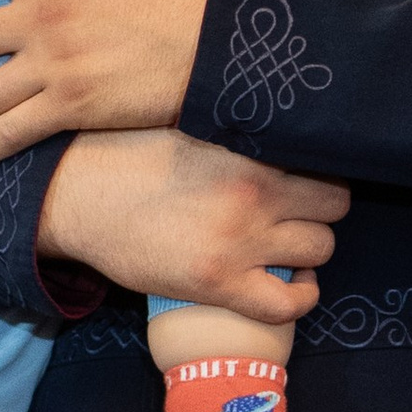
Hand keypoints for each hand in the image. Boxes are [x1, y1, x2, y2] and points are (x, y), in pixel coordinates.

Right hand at [38, 126, 346, 323]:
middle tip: (298, 211)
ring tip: (288, 246)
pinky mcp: (220, 283)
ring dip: (309, 249)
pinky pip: (290, 303)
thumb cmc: (126, 153)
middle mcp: (254, 191)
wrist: (75, 195)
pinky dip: (300, 298)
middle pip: (336, 203)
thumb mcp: (188, 122)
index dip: (321, 166)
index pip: (325, 153)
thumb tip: (272, 108)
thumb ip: (235, 124)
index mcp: (248, 145)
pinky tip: (293, 286)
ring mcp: (240, 240)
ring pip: (320, 248)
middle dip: (321, 208)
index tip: (306, 174)